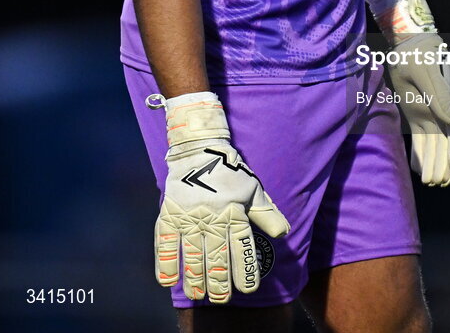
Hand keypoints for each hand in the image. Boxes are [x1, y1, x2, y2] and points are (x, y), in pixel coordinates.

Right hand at [149, 93, 288, 302]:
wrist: (200, 149)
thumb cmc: (231, 173)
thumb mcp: (253, 190)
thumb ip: (266, 214)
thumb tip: (284, 233)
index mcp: (235, 211)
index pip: (242, 246)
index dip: (245, 269)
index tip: (248, 289)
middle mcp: (212, 216)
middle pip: (216, 255)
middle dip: (219, 282)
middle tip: (220, 299)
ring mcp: (189, 216)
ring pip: (192, 254)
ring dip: (194, 277)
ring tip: (198, 295)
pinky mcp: (169, 214)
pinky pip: (165, 242)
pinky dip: (165, 263)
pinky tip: (168, 281)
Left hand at [387, 33, 449, 186]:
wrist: (406, 43)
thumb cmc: (418, 53)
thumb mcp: (426, 69)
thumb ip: (438, 93)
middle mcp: (446, 109)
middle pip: (448, 141)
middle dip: (445, 163)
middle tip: (438, 182)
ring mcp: (433, 113)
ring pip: (436, 143)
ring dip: (434, 162)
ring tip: (430, 182)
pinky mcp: (419, 114)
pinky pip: (422, 138)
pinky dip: (421, 154)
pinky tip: (418, 169)